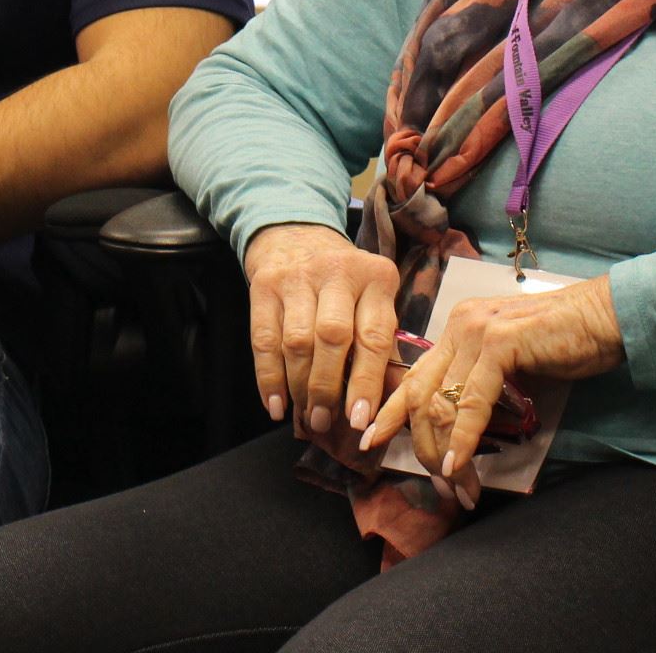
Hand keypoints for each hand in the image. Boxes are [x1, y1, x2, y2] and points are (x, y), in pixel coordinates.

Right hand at [242, 222, 400, 436]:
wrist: (296, 233)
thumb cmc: (344, 282)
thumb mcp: (371, 300)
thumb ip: (382, 348)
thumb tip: (390, 406)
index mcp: (376, 277)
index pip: (374, 336)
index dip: (366, 382)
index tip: (360, 418)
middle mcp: (338, 271)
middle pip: (332, 337)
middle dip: (327, 387)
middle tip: (325, 422)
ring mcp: (298, 276)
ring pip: (297, 341)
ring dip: (300, 386)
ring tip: (305, 416)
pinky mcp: (264, 285)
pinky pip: (264, 340)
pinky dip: (269, 378)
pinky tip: (276, 404)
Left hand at [361, 271, 624, 493]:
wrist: (605, 317)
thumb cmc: (565, 343)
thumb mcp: (510, 362)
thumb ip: (481, 381)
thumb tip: (458, 427)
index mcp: (457, 327)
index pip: (413, 374)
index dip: (388, 411)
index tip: (369, 441)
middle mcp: (459, 325)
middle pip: (419, 394)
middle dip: (420, 446)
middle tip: (438, 486)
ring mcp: (478, 332)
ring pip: (441, 402)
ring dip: (445, 453)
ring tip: (457, 488)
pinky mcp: (500, 344)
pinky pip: (472, 402)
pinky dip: (463, 439)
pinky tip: (460, 466)